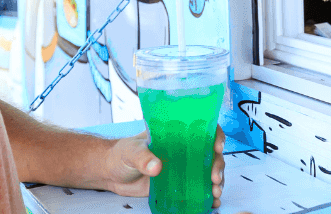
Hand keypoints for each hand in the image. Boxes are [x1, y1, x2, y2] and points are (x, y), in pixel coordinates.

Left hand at [103, 125, 228, 207]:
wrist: (113, 174)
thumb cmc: (122, 154)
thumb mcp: (131, 151)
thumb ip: (143, 157)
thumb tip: (157, 166)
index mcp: (175, 135)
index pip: (202, 129)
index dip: (215, 135)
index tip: (217, 146)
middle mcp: (183, 150)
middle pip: (210, 153)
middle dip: (217, 165)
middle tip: (214, 178)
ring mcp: (182, 168)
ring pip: (208, 172)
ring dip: (216, 181)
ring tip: (216, 193)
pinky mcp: (178, 185)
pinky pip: (198, 189)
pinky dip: (208, 195)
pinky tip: (213, 202)